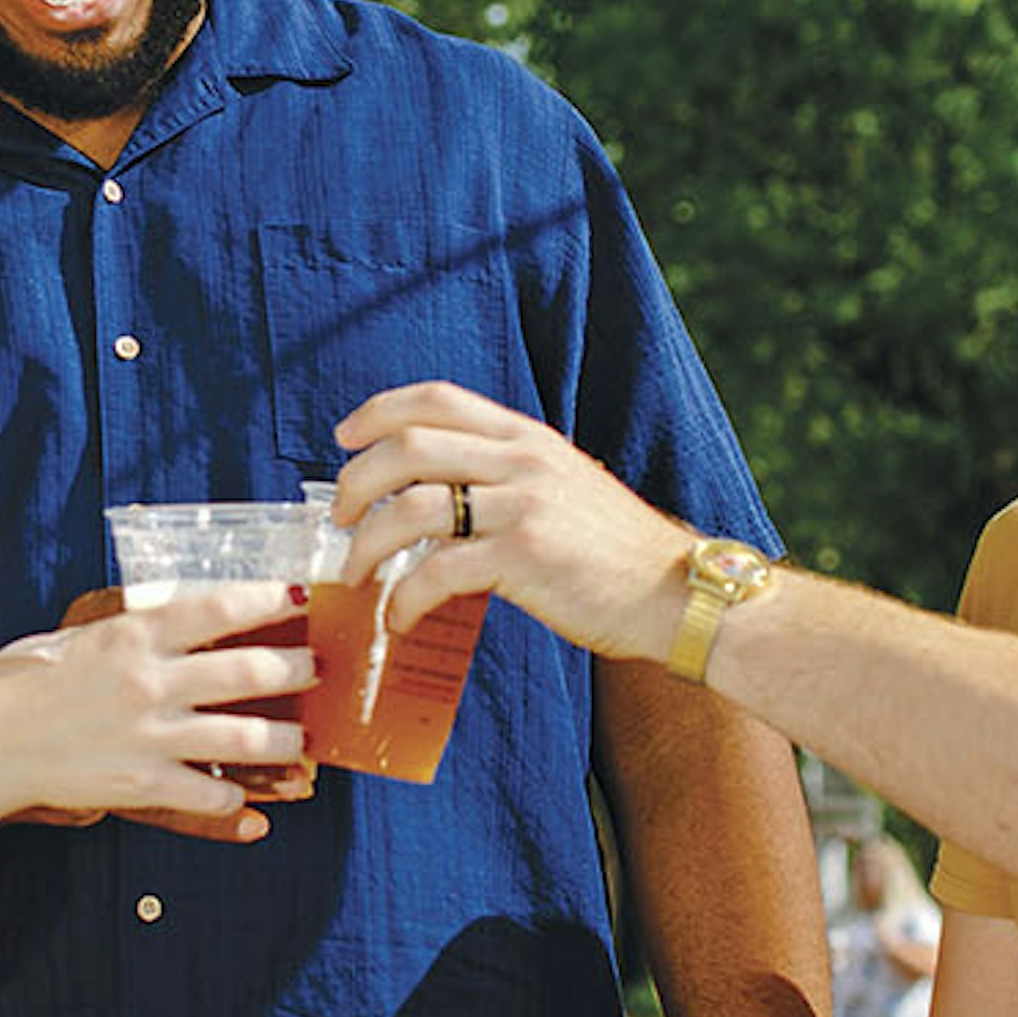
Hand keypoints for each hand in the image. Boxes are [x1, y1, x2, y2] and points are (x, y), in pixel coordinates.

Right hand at [0, 580, 312, 838]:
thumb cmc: (30, 682)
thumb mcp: (84, 634)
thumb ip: (135, 625)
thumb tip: (188, 614)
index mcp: (134, 635)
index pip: (218, 607)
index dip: (268, 599)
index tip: (300, 595)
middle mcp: (149, 682)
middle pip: (249, 672)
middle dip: (297, 669)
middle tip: (318, 668)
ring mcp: (149, 736)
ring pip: (245, 738)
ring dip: (287, 741)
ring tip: (304, 742)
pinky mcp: (141, 784)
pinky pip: (209, 795)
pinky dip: (237, 802)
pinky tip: (251, 802)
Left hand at [329, 381, 703, 665]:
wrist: (677, 593)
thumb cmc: (616, 553)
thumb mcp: (564, 485)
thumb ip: (508, 474)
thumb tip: (439, 489)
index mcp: (527, 438)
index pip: (436, 399)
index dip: (378, 412)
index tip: (344, 438)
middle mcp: (522, 460)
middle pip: (408, 446)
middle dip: (356, 482)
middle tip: (340, 519)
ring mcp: (524, 506)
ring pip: (412, 507)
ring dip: (367, 545)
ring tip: (357, 575)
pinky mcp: (525, 557)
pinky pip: (437, 571)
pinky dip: (404, 597)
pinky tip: (400, 617)